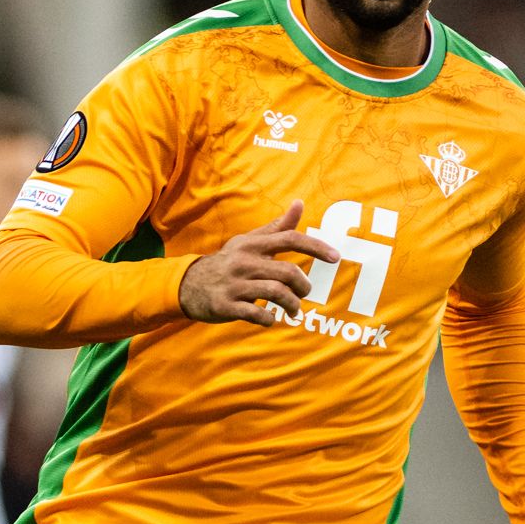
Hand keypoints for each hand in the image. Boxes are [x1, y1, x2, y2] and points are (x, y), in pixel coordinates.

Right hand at [178, 203, 330, 326]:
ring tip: (293, 310)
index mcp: (253, 244)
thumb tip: (299, 204)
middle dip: (302, 286)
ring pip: (275, 292)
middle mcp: (244, 261)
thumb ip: (276, 227)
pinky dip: (269, 319)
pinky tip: (271, 319)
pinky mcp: (225, 305)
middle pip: (287, 272)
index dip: (316, 247)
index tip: (335, 257)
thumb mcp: (249, 241)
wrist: (189, 284)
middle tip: (304, 294)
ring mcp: (234, 284)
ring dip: (291, 305)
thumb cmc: (228, 262)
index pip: (290, 239)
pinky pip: (255, 314)